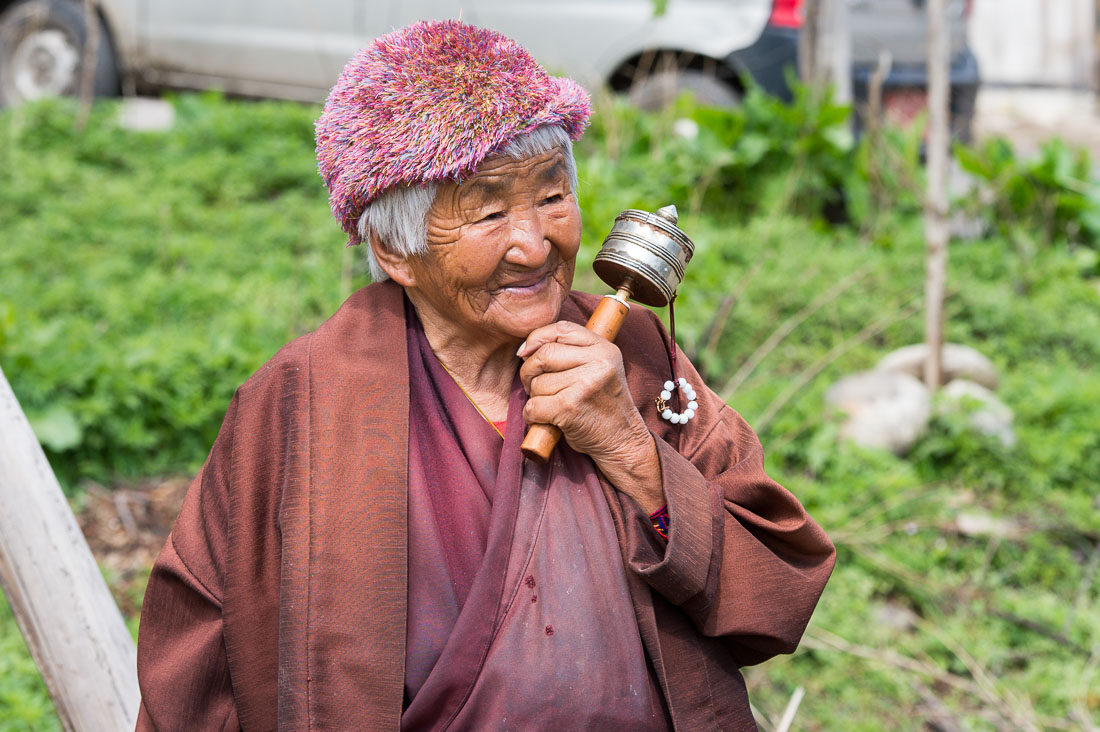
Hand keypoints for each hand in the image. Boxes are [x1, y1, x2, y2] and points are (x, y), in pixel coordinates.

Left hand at [518, 321, 663, 511]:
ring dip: (534, 398)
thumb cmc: (602, 404)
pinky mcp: (571, 408)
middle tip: (533, 386)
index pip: (561, 329)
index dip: (536, 338)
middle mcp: (598, 363)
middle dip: (529, 371)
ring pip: (538, 382)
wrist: (622, 440)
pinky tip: (543, 420)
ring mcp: (585, 385)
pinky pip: (534, 405)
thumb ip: (574, 352)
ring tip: (550, 405)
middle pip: (544, 354)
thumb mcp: (600, 369)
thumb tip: (526, 347)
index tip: (525, 352)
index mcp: (605, 348)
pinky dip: (531, 415)